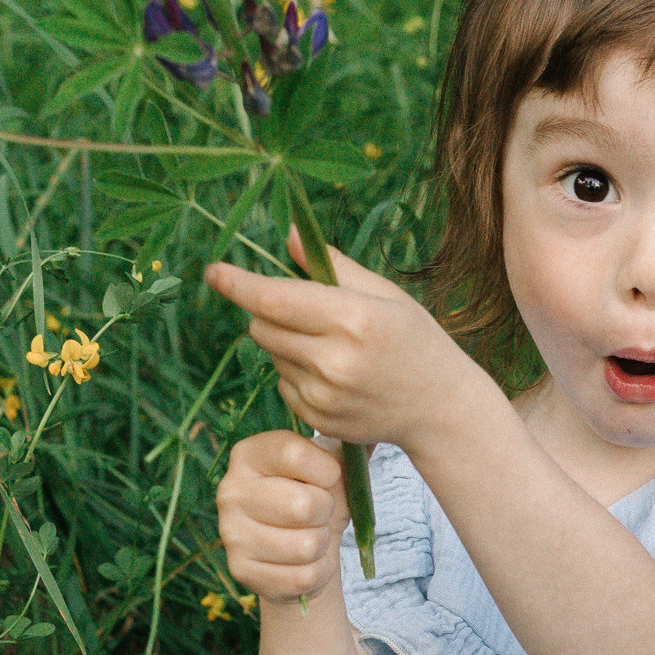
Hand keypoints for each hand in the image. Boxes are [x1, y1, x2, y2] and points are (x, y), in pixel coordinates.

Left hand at [205, 229, 474, 449]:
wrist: (440, 408)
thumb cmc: (415, 340)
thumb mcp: (385, 294)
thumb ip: (334, 265)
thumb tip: (290, 235)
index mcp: (355, 318)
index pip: (277, 298)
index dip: (239, 283)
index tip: (213, 272)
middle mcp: (336, 360)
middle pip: (262, 326)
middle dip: (270, 312)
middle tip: (307, 311)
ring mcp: (325, 395)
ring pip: (271, 354)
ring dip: (286, 343)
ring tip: (333, 348)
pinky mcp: (318, 419)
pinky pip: (282, 384)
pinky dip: (297, 373)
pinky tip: (335, 376)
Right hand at [215, 429, 350, 600]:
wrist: (302, 551)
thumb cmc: (317, 499)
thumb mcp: (332, 469)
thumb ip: (348, 450)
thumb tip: (372, 437)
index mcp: (249, 454)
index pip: (295, 454)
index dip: (327, 471)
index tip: (328, 478)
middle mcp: (230, 490)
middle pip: (303, 505)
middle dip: (326, 512)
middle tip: (319, 513)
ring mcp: (231, 533)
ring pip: (306, 545)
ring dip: (322, 544)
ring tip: (312, 536)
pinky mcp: (241, 571)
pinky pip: (303, 577)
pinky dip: (317, 572)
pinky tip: (305, 562)